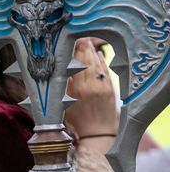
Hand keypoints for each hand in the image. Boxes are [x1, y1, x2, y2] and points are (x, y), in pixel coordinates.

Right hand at [65, 38, 116, 152]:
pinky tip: (98, 54)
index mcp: (78, 88)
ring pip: (97, 63)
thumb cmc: (76, 120)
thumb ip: (63, 83)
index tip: (70, 40)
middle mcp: (92, 85)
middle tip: (78, 36)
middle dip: (83, 47)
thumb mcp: (63, 102)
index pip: (76, 62)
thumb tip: (60, 64)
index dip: (74, 50)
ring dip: (92, 52)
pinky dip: (101, 61)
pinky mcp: (111, 89)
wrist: (98, 135)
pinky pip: (105, 70)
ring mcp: (103, 86)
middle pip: (87, 60)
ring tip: (86, 42)